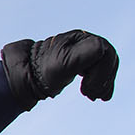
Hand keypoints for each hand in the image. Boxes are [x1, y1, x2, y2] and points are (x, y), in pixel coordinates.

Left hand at [0, 29, 119, 109]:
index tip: (87, 89)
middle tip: (91, 96)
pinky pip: (101, 71)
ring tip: (93, 97)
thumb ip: (83, 54)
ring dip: (104, 83)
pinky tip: (98, 96)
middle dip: (104, 79)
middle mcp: (84, 42)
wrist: (26, 77)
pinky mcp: (82, 62)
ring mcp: (83, 52)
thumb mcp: (64, 63)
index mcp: (80, 38)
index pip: (105, 52)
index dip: (102, 72)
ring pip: (106, 66)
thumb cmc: (44, 71)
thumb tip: (102, 47)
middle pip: (108, 59)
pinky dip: (102, 84)